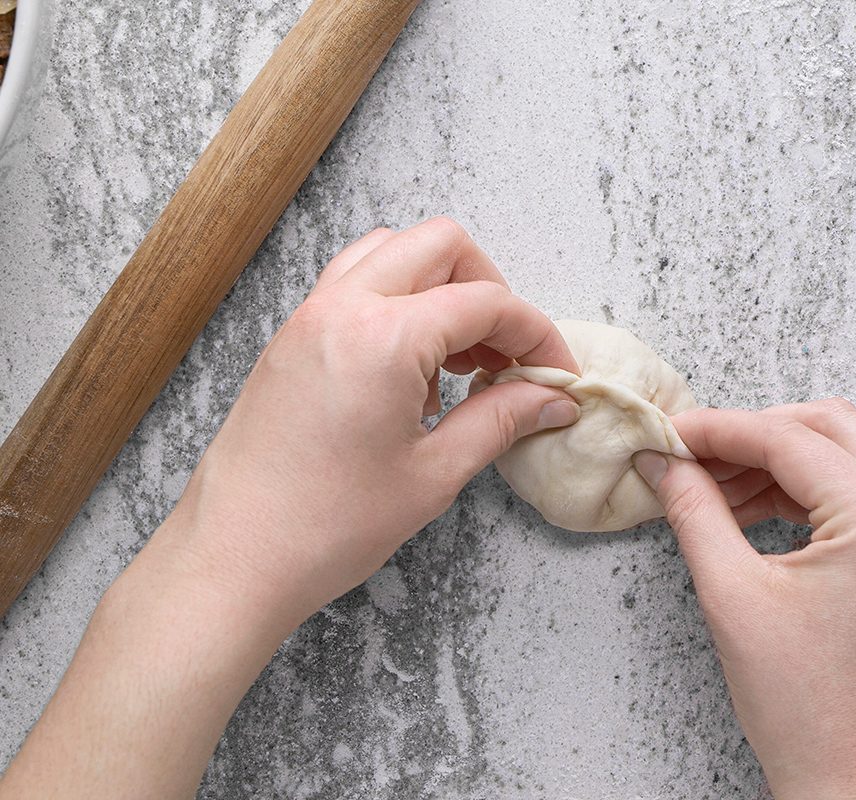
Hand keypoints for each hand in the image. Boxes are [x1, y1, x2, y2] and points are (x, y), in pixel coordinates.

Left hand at [161, 217, 580, 624]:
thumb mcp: (433, 474)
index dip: (537, 334)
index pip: (486, 302)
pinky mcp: (292, 337)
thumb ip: (501, 420)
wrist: (233, 559)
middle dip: (490, 291)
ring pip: (394, 252)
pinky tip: (412, 371)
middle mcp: (341, 307)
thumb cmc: (325, 526)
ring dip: (441, 288)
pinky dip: (398, 302)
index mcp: (382, 337)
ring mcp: (309, 316)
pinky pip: (355, 283)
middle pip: (442, 246)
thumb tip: (551, 399)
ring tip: (460, 361)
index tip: (556, 373)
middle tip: (509, 356)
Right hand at [633, 400, 855, 798]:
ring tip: (714, 490)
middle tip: (694, 455)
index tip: (671, 434)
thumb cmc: (807, 709)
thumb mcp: (732, 596)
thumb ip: (695, 511)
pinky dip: (807, 493)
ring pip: (848, 456)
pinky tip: (753, 511)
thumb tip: (665, 463)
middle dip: (755, 434)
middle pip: (830, 428)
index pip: (790, 440)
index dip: (720, 430)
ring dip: (780, 462)